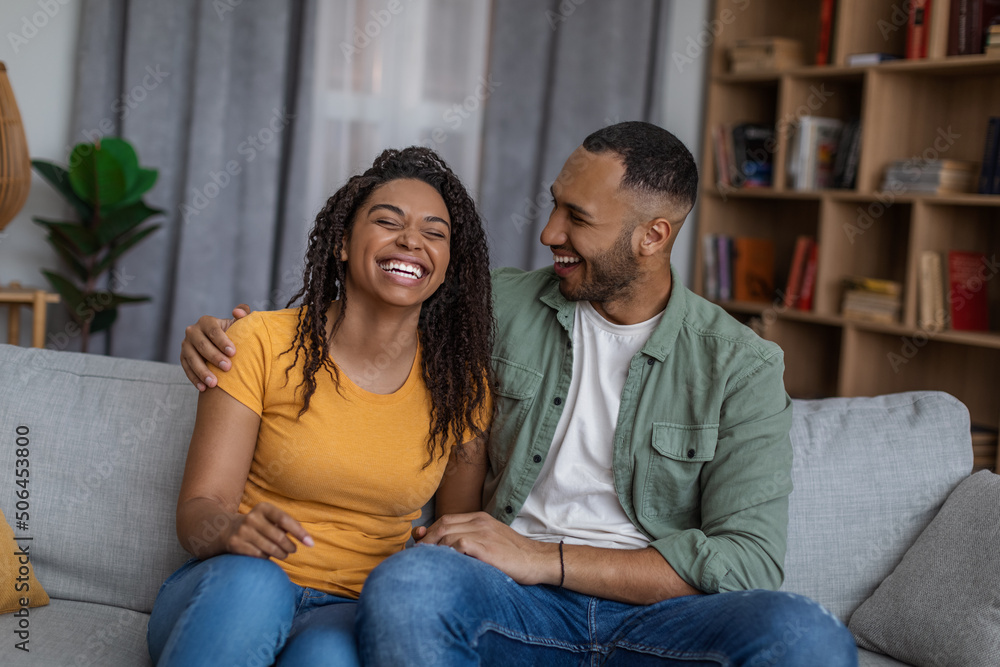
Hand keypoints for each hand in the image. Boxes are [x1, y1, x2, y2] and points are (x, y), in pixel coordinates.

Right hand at [180, 304, 250, 390]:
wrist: (222, 346)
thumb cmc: (234, 334)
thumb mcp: (239, 324)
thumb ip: (243, 314)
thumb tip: (238, 312)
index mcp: (206, 321)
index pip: (213, 331)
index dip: (222, 341)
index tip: (233, 352)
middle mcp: (192, 331)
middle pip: (202, 345)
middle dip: (214, 357)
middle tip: (228, 368)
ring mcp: (185, 345)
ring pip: (191, 358)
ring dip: (202, 371)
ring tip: (214, 383)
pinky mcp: (182, 358)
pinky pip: (186, 369)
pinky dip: (194, 379)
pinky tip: (204, 388)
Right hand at [223, 502, 313, 559]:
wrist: (226, 529)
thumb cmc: (258, 524)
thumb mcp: (269, 518)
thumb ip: (287, 524)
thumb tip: (307, 538)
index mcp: (263, 508)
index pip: (284, 520)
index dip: (299, 532)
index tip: (310, 543)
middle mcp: (252, 518)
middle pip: (279, 537)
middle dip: (290, 547)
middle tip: (293, 549)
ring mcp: (242, 532)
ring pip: (270, 549)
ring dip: (281, 554)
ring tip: (284, 554)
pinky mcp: (236, 545)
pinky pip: (259, 556)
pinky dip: (267, 558)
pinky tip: (268, 555)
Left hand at [417, 511, 559, 584]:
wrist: (537, 560)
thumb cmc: (513, 556)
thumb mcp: (491, 542)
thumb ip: (469, 540)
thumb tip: (444, 548)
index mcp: (480, 518)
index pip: (446, 519)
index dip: (430, 532)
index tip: (419, 544)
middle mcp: (480, 522)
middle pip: (443, 525)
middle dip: (427, 541)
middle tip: (417, 557)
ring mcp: (483, 533)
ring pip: (447, 535)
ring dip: (434, 550)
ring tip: (427, 564)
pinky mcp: (486, 547)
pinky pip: (459, 545)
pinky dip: (448, 553)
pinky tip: (444, 564)